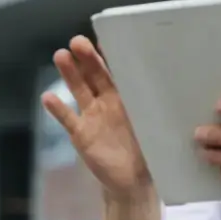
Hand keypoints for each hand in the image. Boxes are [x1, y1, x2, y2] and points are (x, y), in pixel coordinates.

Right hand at [41, 36, 151, 201]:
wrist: (133, 182)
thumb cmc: (148, 152)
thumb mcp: (155, 128)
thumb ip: (155, 110)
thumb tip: (172, 88)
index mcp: (128, 98)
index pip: (119, 72)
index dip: (112, 56)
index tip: (107, 37)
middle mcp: (108, 102)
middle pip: (95, 75)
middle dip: (87, 58)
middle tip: (77, 41)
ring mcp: (92, 116)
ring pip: (79, 90)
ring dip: (70, 74)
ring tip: (61, 55)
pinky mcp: (81, 134)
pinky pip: (68, 118)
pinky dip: (58, 109)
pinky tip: (48, 97)